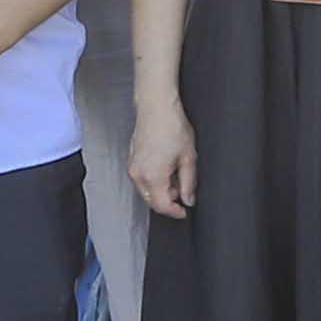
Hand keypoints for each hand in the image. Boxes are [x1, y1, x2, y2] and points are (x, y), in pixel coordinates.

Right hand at [128, 100, 196, 219]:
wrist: (156, 108)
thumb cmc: (172, 128)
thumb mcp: (188, 158)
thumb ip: (189, 183)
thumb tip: (189, 199)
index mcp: (153, 177)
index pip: (162, 206)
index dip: (175, 212)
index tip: (184, 212)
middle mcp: (138, 175)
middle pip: (152, 201)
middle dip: (168, 201)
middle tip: (183, 192)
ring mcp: (132, 168)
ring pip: (146, 191)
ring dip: (161, 191)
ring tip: (176, 176)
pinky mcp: (131, 161)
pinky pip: (142, 180)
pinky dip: (154, 181)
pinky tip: (166, 169)